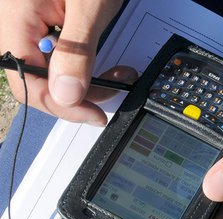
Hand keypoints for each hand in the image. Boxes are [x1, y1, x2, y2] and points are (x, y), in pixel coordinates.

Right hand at [0, 0, 134, 124]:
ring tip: (118, 73)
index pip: (29, 84)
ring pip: (53, 70)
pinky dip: (83, 63)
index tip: (95, 115)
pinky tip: (102, 59)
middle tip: (117, 86)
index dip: (63, 107)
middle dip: (83, 93)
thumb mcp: (89, 8)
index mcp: (16, 22)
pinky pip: (58, 54)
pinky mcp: (44, 21)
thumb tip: (66, 95)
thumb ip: (76, 51)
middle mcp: (16, 25)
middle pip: (41, 81)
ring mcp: (29, 24)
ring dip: (87, 79)